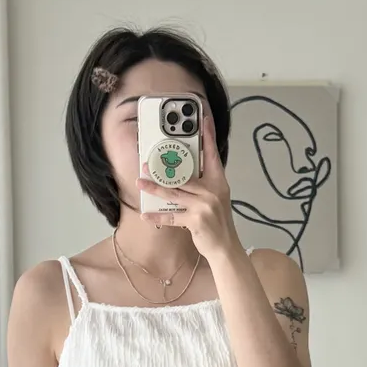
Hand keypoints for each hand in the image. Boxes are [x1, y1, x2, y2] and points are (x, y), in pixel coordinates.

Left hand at [136, 104, 241, 261]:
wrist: (226, 247)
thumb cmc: (217, 222)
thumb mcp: (215, 198)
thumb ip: (202, 185)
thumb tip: (180, 174)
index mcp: (218, 182)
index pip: (212, 154)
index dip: (208, 135)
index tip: (203, 118)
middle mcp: (212, 191)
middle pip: (183, 175)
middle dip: (162, 169)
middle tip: (146, 163)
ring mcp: (204, 206)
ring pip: (174, 193)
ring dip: (154, 189)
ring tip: (140, 182)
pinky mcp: (196, 221)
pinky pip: (171, 217)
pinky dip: (157, 217)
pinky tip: (145, 214)